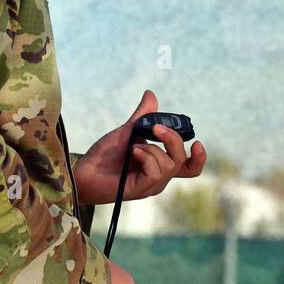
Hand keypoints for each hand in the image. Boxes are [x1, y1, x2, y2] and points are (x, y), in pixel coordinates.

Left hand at [72, 90, 206, 205]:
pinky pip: (155, 172)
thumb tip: (151, 94)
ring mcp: (151, 185)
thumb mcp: (128, 130)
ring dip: (152, 150)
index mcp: (161, 164)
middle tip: (155, 128)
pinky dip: (146, 157)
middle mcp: (160, 177)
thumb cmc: (105, 154)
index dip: (199, 158)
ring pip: (169, 165)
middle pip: (183, 161)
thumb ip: (143, 116)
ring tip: (134, 147)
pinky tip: (133, 153)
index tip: (196, 142)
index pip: (190, 167)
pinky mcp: (140, 189)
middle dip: (172, 140)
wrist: (84, 168)